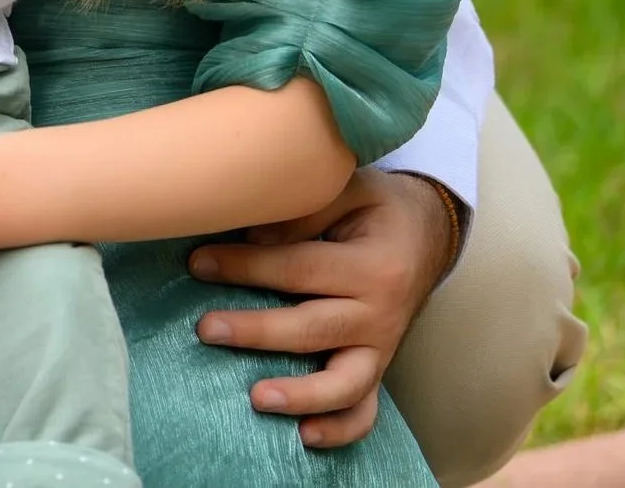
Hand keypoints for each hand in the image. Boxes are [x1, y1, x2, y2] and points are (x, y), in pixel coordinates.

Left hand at [188, 167, 455, 448]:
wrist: (427, 232)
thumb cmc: (375, 206)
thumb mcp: (348, 188)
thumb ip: (303, 210)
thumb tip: (251, 237)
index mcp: (372, 264)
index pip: (299, 268)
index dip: (246, 267)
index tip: (197, 263)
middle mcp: (381, 312)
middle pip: (313, 328)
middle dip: (256, 331)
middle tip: (207, 330)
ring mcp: (382, 346)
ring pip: (343, 383)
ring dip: (300, 395)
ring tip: (257, 398)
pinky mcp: (379, 366)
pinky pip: (365, 408)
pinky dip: (340, 428)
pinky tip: (305, 437)